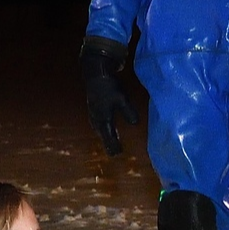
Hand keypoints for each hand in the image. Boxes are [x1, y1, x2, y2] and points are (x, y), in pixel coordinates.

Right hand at [80, 35, 138, 153]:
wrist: (95, 74)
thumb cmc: (109, 87)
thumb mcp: (121, 99)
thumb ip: (128, 112)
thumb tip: (135, 124)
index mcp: (103, 119)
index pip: (109, 137)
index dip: (113, 146)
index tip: (117, 154)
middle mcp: (97, 119)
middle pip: (103, 135)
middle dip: (109, 143)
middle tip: (114, 152)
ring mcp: (93, 113)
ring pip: (100, 129)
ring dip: (105, 136)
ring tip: (111, 143)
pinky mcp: (93, 108)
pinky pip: (98, 123)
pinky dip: (103, 128)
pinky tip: (106, 127)